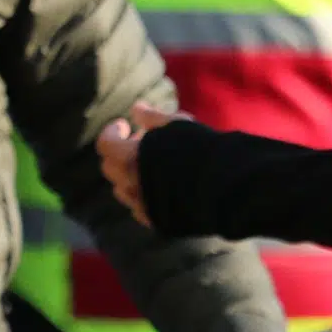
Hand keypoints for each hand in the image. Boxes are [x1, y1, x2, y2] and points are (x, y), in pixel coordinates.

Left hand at [98, 101, 186, 227]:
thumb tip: (135, 109)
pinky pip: (139, 209)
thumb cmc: (198, 149)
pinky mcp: (159, 222)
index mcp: (130, 158)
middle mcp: (132, 185)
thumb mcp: (175, 124)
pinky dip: (141, 196)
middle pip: (110, 168)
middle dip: (119, 153)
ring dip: (127, 176)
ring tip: (147, 165)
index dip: (112, 132)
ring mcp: (144, 207)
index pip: (105, 145)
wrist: (227, 188)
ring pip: (122, 191)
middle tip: (139, 142)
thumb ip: (151, 116)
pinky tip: (157, 186)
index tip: (125, 125)